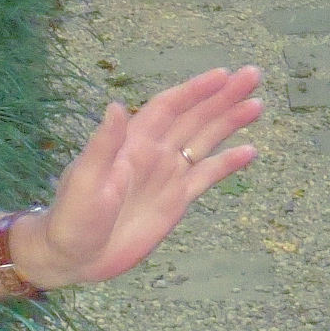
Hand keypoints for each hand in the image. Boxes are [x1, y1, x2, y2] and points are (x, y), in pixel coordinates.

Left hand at [18, 67, 262, 286]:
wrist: (74, 255)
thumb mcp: (85, 180)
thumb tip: (115, 106)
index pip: (169, 107)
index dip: (195, 90)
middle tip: (253, 75)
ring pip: (205, 141)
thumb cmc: (72, 216)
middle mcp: (154, 152)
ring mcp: (167, 176)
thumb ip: (103, 145)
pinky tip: (249, 151)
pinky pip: (206, 176)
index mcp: (132, 142)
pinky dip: (228, 163)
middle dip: (223, 97)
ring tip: (257, 105)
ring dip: (229, 122)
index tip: (223, 75)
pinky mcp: (176, 201)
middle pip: (194, 117)